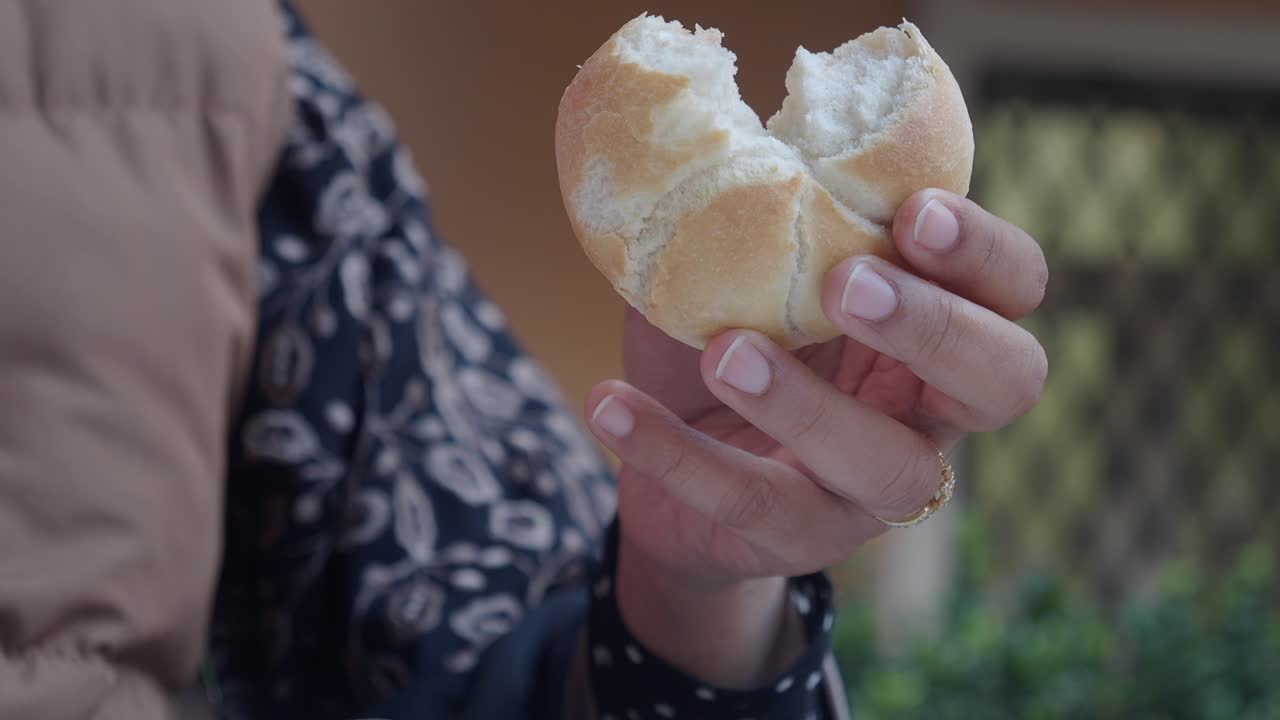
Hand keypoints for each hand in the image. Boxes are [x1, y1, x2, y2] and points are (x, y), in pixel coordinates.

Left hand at [584, 190, 1048, 686]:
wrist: (665, 466)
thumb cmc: (720, 344)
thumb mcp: (744, 278)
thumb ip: (760, 226)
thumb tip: (729, 143)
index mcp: (929, 330)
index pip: (1013, 290)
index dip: (982, 254)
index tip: (910, 212)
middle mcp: (926, 411)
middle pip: (1005, 380)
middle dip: (936, 327)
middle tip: (844, 283)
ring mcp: (871, 490)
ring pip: (888, 466)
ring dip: (807, 406)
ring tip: (722, 351)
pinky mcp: (798, 538)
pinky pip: (749, 503)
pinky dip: (674, 451)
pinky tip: (609, 403)